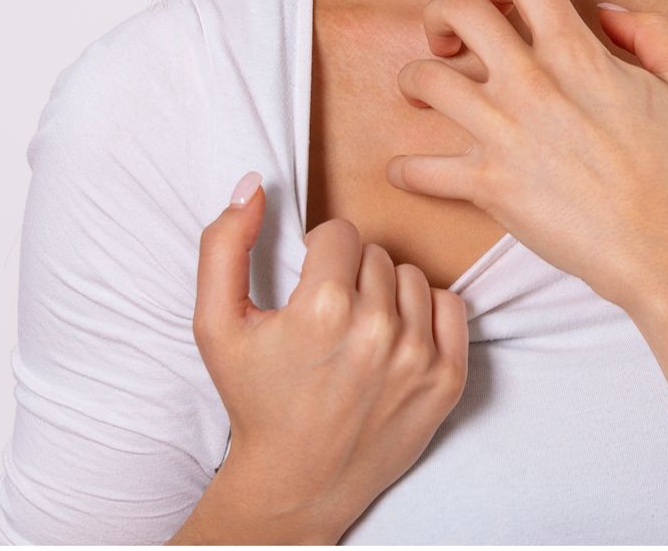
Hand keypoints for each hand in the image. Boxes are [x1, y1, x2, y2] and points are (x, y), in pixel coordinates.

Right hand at [189, 174, 470, 541]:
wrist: (296, 483)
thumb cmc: (256, 401)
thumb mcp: (217, 325)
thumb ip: (223, 246)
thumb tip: (253, 185)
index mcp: (321, 309)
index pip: (339, 233)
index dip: (318, 256)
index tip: (308, 287)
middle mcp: (376, 330)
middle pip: (375, 253)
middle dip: (351, 274)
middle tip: (330, 317)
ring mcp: (417, 357)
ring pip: (412, 276)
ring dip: (387, 293)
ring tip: (359, 331)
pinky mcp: (447, 380)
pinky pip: (451, 305)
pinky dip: (425, 316)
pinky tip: (394, 340)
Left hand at [384, 0, 667, 310]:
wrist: (664, 244)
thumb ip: (652, 32)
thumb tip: (606, 14)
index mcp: (576, 52)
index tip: (503, 4)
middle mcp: (530, 83)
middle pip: (458, 11)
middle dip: (442, 15)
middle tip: (448, 39)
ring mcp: (503, 133)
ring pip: (423, 79)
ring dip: (416, 80)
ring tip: (424, 93)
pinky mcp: (487, 185)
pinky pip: (419, 170)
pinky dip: (407, 170)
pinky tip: (410, 169)